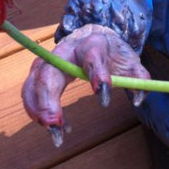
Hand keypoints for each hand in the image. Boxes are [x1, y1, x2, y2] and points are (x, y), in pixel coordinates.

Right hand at [21, 24, 149, 145]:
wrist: (93, 38)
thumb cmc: (112, 53)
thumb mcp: (130, 62)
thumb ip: (140, 78)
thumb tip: (139, 98)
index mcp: (92, 44)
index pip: (94, 57)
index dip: (98, 76)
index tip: (104, 100)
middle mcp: (66, 49)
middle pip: (50, 71)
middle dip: (49, 99)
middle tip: (55, 125)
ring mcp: (49, 59)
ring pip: (34, 81)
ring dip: (38, 108)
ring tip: (53, 130)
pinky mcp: (39, 71)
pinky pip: (29, 90)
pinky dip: (35, 110)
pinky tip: (51, 125)